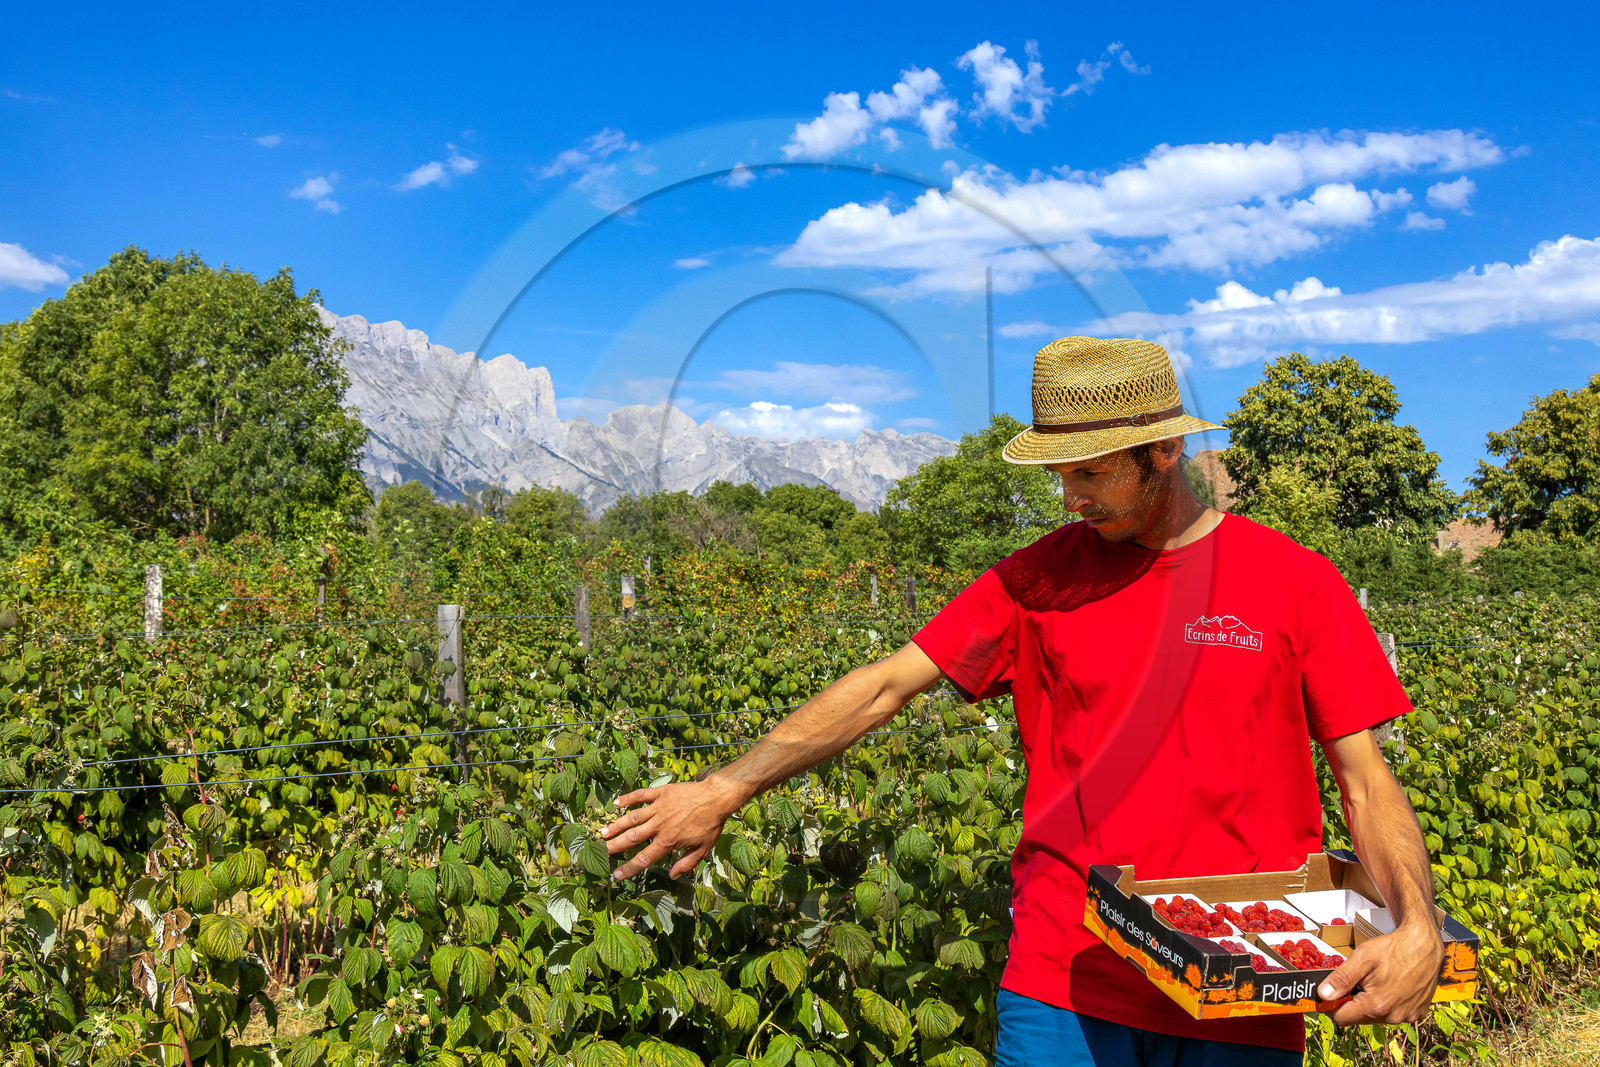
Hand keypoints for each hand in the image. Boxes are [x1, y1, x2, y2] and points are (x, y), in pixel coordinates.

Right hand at [601, 777, 747, 879]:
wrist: (716, 797)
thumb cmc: (710, 824)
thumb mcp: (703, 849)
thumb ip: (686, 863)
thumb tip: (673, 876)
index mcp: (668, 841)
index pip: (644, 858)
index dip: (629, 868)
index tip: (616, 876)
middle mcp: (660, 825)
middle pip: (633, 838)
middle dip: (615, 846)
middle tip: (602, 852)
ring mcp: (659, 807)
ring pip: (633, 817)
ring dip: (617, 825)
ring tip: (602, 832)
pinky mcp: (661, 793)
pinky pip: (641, 795)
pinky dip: (628, 798)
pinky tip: (616, 803)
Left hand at [1320, 921, 1444, 1024]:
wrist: (1424, 945)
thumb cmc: (1394, 948)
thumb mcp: (1362, 958)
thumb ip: (1341, 978)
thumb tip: (1324, 995)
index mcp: (1377, 1005)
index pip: (1342, 1018)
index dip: (1333, 1006)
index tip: (1332, 994)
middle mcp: (1394, 1016)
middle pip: (1359, 1018)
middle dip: (1353, 1003)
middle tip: (1357, 981)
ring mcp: (1407, 1016)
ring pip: (1376, 1017)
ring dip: (1371, 1003)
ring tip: (1376, 981)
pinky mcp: (1417, 1013)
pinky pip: (1394, 1014)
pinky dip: (1388, 1003)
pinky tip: (1391, 986)